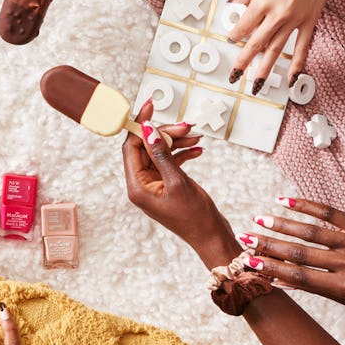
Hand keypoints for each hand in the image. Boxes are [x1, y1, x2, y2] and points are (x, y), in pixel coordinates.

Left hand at [122, 100, 240, 266]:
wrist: (212, 237)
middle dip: (165, 134)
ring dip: (177, 142)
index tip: (150, 106)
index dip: (141, 125)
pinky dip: (183, 153)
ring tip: (196, 136)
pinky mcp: (167, 185)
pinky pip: (170, 162)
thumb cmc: (195, 218)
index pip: (131, 148)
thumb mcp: (177, 182)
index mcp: (137, 187)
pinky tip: (198, 149)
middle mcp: (142, 185)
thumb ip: (161, 155)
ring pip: (160, 153)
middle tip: (186, 127)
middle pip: (146, 148)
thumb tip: (148, 130)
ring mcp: (155, 185)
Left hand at [227, 0, 344, 91]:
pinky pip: (302, 46)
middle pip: (256, 44)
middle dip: (244, 62)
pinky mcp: (310, 20)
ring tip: (257, 85)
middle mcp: (277, 14)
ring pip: (276, 50)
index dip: (234, 36)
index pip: (243, 26)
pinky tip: (292, 77)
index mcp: (263, 1)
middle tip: (234, 76)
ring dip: (265, 69)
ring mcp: (295, 19)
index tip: (230, 41)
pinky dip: (297, 63)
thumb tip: (234, 5)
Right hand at [239, 197, 344, 303]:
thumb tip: (281, 280)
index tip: (250, 262)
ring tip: (258, 219)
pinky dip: (304, 206)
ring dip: (280, 225)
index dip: (272, 269)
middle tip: (245, 238)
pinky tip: (283, 201)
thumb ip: (318, 288)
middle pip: (301, 254)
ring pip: (311, 232)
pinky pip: (328, 212)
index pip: (301, 277)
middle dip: (269, 245)